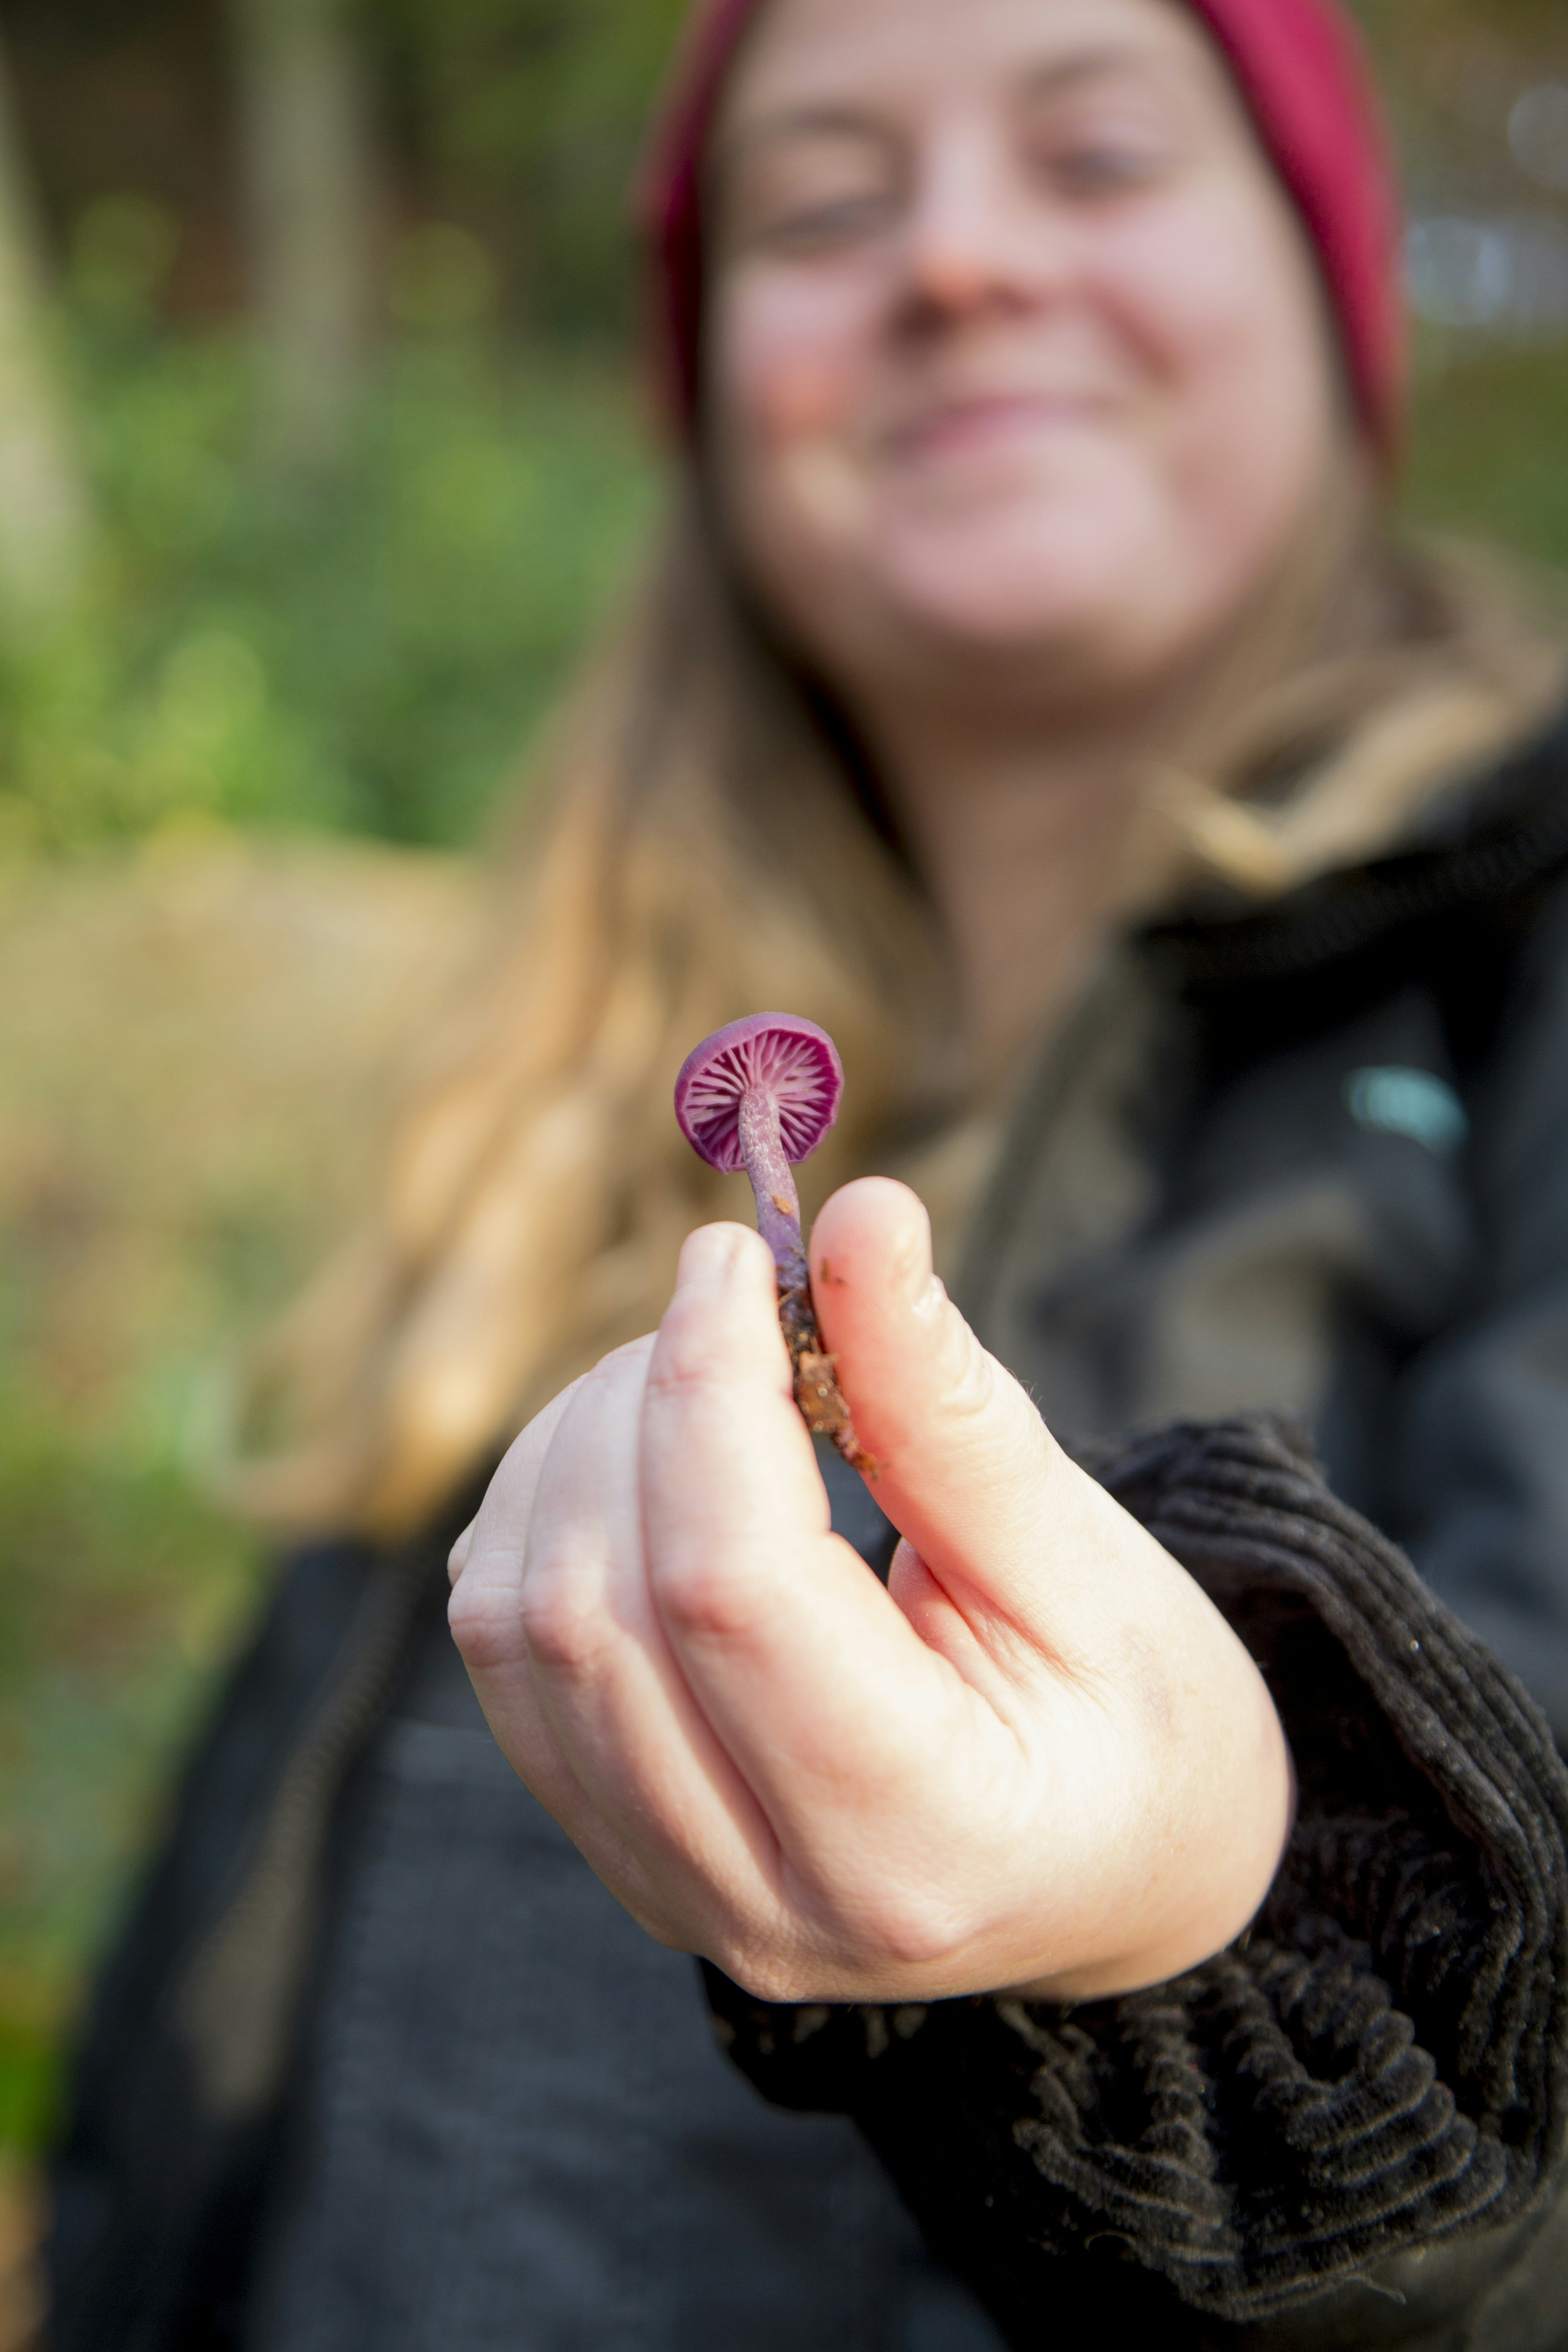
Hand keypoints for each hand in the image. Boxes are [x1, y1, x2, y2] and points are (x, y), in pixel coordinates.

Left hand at [448, 1178, 1293, 2005]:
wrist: (1115, 1873)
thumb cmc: (1137, 1720)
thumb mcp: (1087, 1564)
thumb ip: (951, 1405)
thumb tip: (862, 1215)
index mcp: (919, 1847)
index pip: (730, 1590)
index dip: (707, 1388)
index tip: (738, 1259)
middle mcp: (763, 1904)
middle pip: (599, 1605)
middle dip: (640, 1402)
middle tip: (731, 1302)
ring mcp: (669, 1890)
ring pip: (517, 1628)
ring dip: (577, 1449)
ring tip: (695, 1378)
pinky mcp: (615, 1844)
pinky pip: (503, 1656)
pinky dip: (542, 1515)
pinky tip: (643, 1463)